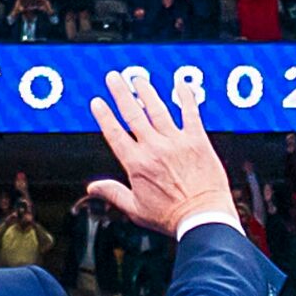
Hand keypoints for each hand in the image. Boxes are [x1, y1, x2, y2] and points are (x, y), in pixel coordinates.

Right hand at [86, 71, 236, 234]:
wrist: (203, 217)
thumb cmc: (171, 217)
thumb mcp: (136, 209)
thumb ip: (113, 193)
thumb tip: (92, 187)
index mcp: (136, 164)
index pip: (115, 133)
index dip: (104, 115)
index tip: (97, 102)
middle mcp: (154, 148)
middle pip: (133, 114)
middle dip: (121, 93)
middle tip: (114, 77)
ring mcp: (176, 142)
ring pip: (158, 109)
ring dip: (147, 91)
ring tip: (138, 79)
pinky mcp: (197, 140)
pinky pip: (190, 113)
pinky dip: (185, 97)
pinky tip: (180, 85)